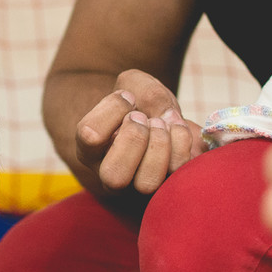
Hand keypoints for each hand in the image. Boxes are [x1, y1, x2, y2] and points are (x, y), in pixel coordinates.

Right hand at [75, 70, 202, 194]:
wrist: (159, 120)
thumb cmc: (138, 105)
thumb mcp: (134, 85)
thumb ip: (145, 91)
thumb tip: (164, 117)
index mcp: (89, 151)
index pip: (90, 135)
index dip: (114, 108)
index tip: (128, 98)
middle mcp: (109, 175)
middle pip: (113, 176)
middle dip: (135, 138)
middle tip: (142, 117)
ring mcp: (138, 185)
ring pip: (146, 184)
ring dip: (159, 144)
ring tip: (161, 123)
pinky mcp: (167, 183)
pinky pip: (177, 172)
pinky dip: (182, 142)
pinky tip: (178, 127)